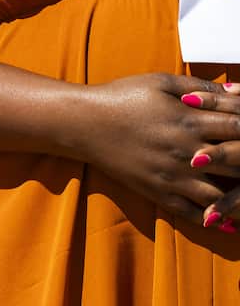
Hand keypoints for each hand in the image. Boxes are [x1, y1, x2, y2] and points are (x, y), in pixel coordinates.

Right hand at [77, 76, 239, 224]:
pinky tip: (224, 223)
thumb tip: (237, 90)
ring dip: (237, 200)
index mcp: (191, 120)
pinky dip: (209, 220)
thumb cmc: (122, 97)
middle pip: (238, 164)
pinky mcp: (154, 190)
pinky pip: (188, 211)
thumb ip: (202, 88)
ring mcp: (170, 174)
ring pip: (218, 195)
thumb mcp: (162, 82)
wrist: (82, 123)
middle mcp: (185, 151)